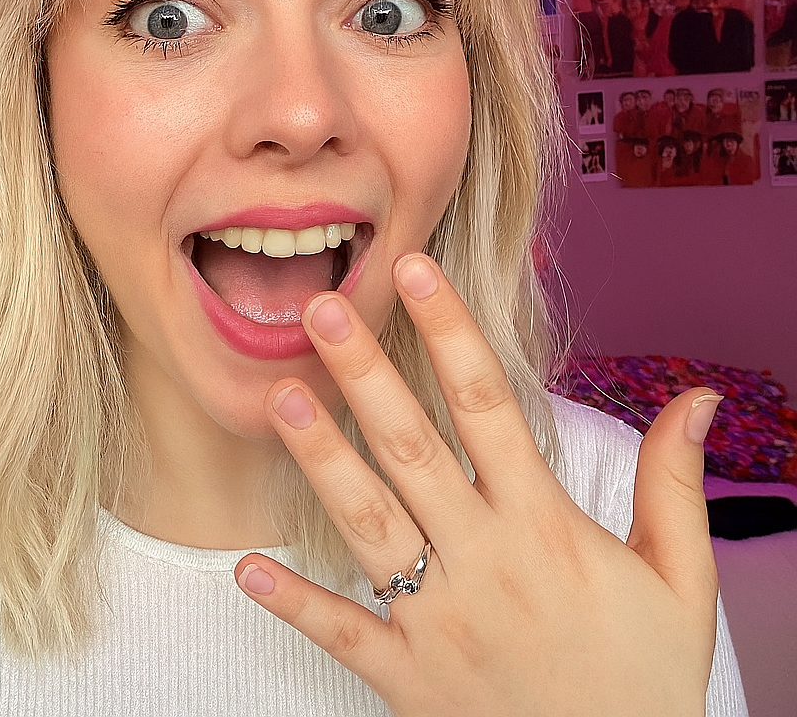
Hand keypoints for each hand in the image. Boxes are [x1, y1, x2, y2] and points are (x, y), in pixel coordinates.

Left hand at [235, 253, 719, 715]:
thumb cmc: (644, 680)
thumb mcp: (680, 580)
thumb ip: (676, 484)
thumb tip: (699, 398)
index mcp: (543, 527)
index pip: (489, 405)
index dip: (451, 331)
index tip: (416, 269)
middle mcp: (483, 562)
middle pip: (413, 447)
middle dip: (366, 373)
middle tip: (321, 309)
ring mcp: (438, 622)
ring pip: (368, 525)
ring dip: (321, 460)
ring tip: (280, 397)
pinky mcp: (407, 679)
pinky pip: (343, 635)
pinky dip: (294, 602)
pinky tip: (246, 565)